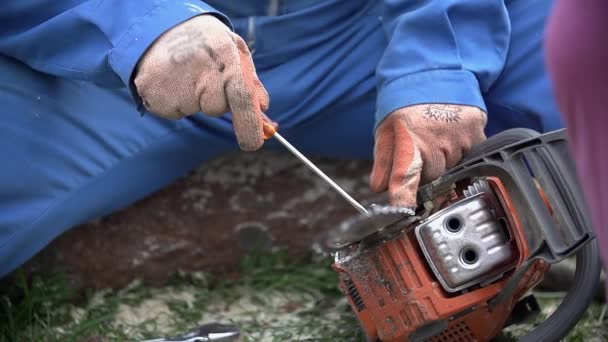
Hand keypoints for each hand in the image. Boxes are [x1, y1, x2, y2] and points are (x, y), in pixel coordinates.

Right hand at [134, 15, 268, 150]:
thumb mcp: (235, 51)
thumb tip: (263, 107)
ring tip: (186, 74)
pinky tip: (172, 80)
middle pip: (216, 107)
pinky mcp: (151, 91)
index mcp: (225, 52)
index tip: (253, 144)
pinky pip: (174, 111)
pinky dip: (175, 102)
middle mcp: (199, 65)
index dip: (248, 123)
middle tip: (204, 76)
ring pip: (194, 109)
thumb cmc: (207, 44)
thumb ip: (252, 81)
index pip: (241, 96)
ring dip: (193, 99)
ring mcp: (173, 78)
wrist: (161, 28)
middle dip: (214, 100)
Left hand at [370, 104, 486, 207]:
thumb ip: (383, 161)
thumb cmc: (406, 104)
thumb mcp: (387, 130)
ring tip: (436, 140)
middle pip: (433, 180)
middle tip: (421, 152)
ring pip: (453, 170)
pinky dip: (461, 154)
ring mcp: (460, 140)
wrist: (434, 73)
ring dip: (445, 163)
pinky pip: (471, 158)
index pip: (405, 178)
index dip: (403, 200)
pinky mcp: (478, 134)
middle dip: (426, 174)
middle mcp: (437, 143)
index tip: (404, 214)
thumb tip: (378, 187)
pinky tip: (451, 138)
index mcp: (409, 142)